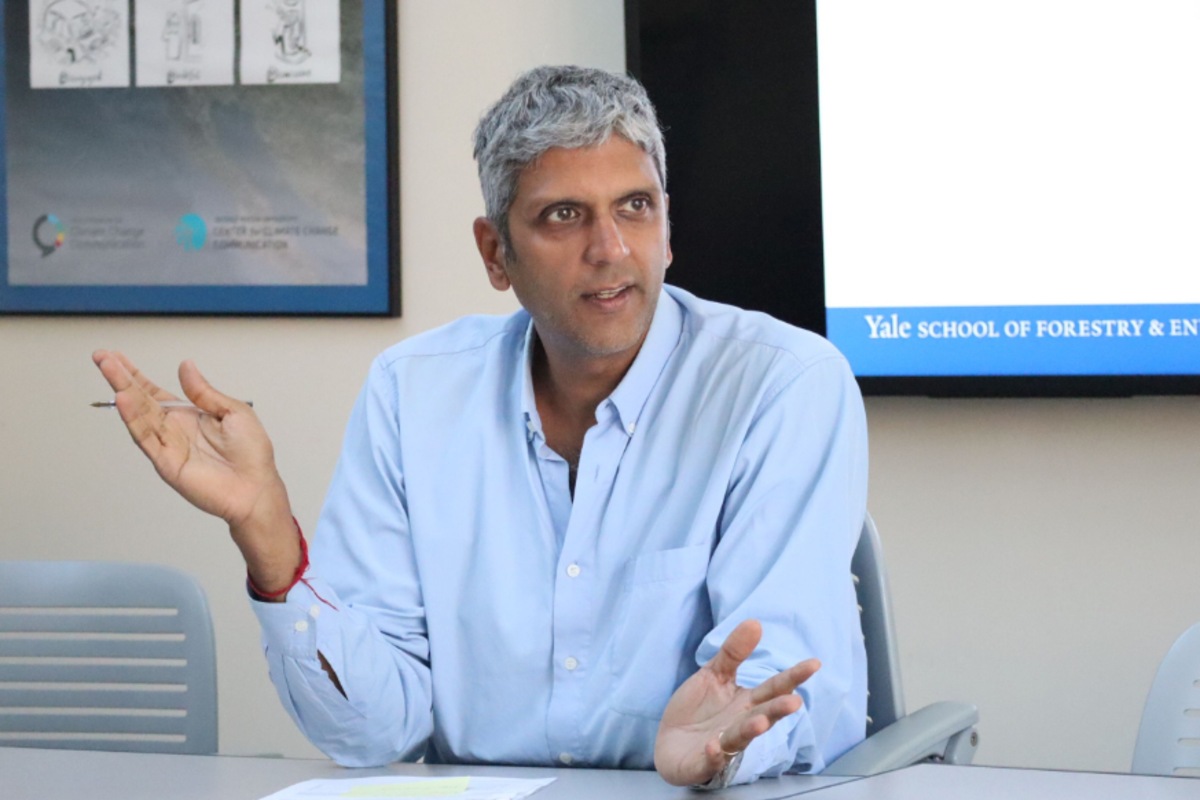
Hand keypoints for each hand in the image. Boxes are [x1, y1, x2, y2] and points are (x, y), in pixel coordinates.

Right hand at [93, 350, 298, 590]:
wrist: (256, 488)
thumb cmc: (251, 453)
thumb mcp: (233, 411)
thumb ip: (204, 392)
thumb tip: (186, 366)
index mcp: (189, 415)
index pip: (154, 392)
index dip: (135, 375)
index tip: (116, 357)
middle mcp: (173, 429)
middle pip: (141, 400)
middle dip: (121, 378)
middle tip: (101, 357)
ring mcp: (167, 445)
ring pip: (139, 415)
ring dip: (123, 392)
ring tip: (109, 370)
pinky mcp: (166, 462)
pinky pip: (146, 438)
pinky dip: (133, 419)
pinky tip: (124, 400)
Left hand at [654, 619, 819, 785]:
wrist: (669, 741)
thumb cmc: (698, 709)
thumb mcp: (714, 675)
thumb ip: (733, 652)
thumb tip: (755, 622)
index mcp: (747, 703)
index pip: (774, 688)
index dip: (793, 677)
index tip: (814, 663)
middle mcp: (742, 725)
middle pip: (764, 716)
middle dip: (778, 710)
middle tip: (794, 702)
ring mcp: (724, 745)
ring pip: (741, 738)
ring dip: (750, 731)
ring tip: (759, 723)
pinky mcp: (703, 762)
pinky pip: (711, 760)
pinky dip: (713, 755)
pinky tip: (713, 747)